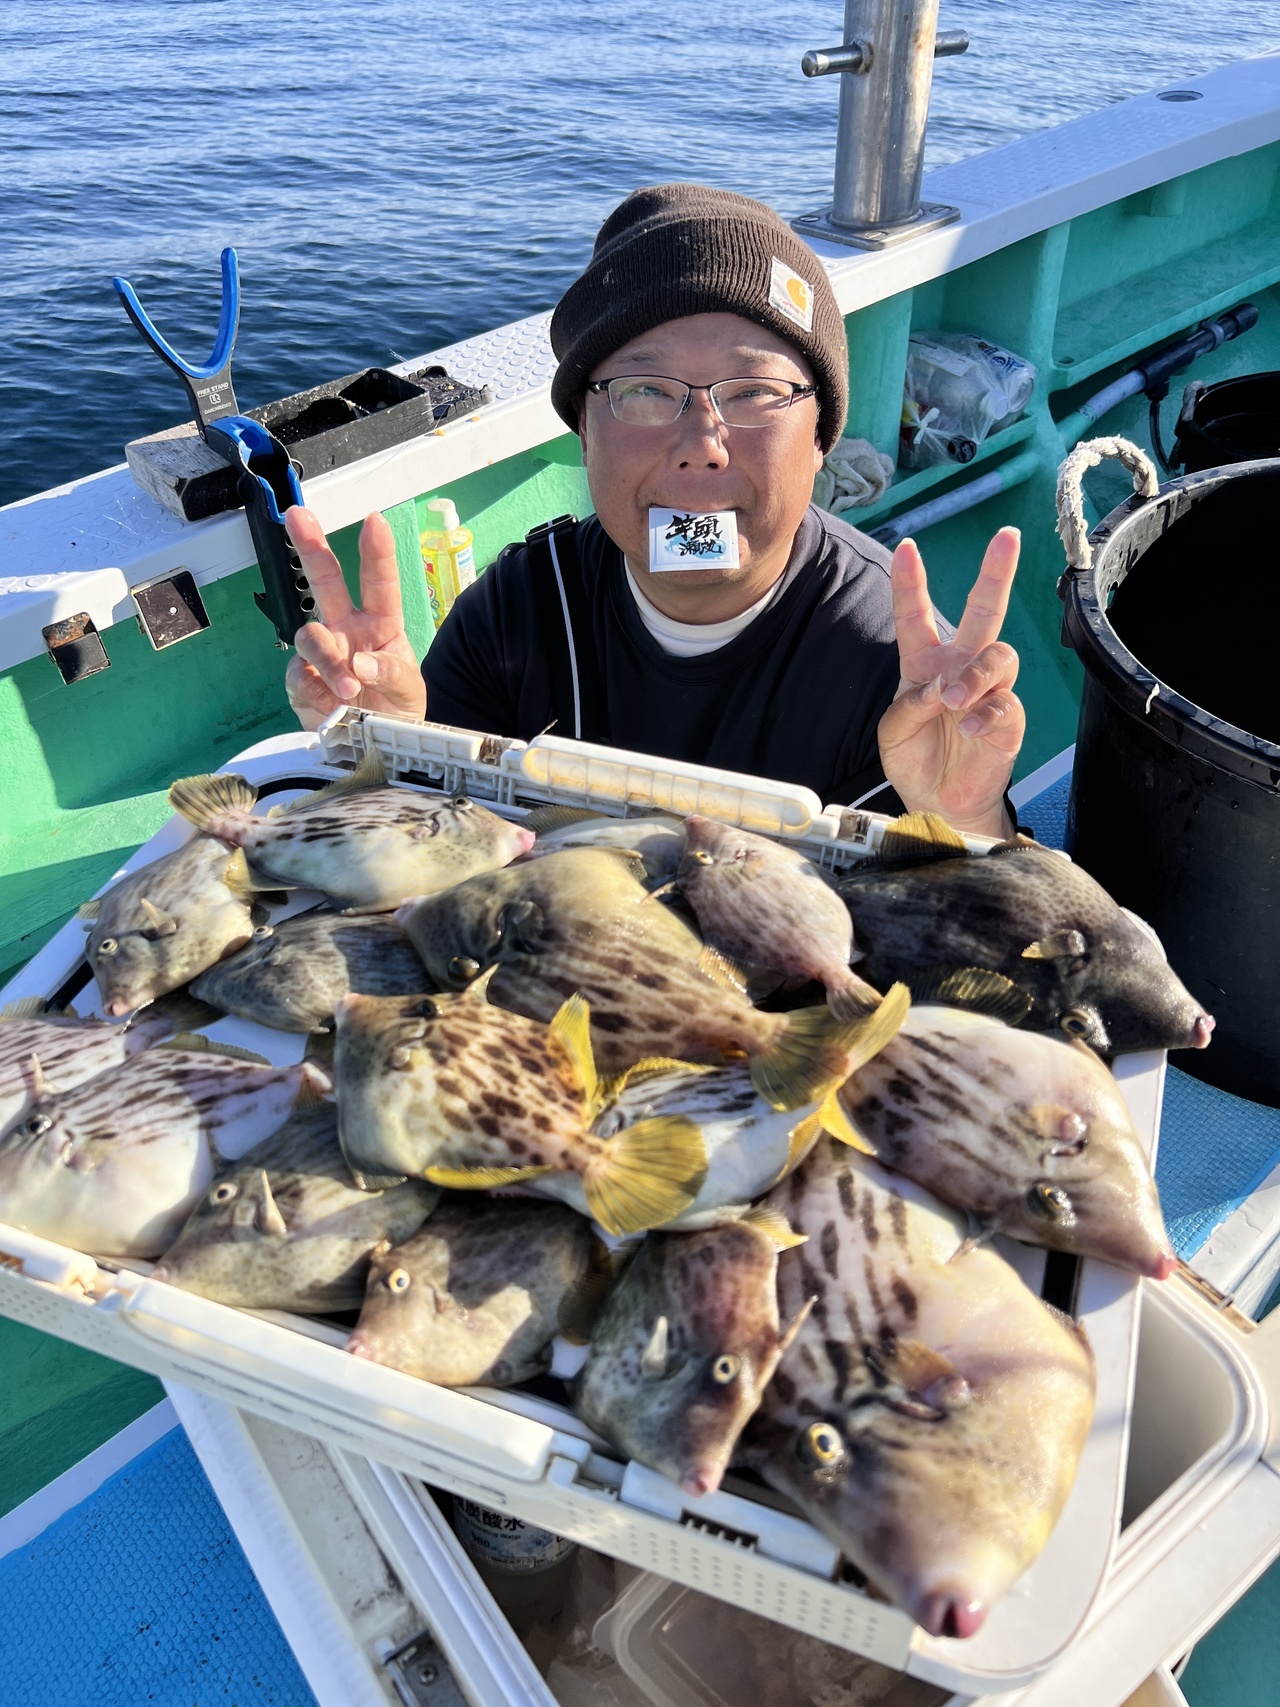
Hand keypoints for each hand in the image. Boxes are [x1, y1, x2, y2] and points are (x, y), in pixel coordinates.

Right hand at [283, 507, 426, 730]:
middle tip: (298, 516)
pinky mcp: (301, 683)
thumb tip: (360, 664)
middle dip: (311, 547)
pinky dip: (316, 692)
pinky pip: (298, 676)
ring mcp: (322, 654)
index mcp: (380, 624)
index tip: (375, 521)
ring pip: (310, 635)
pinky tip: (332, 707)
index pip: (379, 583)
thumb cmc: (397, 709)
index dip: (376, 552)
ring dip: (328, 659)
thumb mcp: (410, 691)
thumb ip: (392, 674)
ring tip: (349, 689)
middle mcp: (346, 630)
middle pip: (325, 581)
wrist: (378, 749)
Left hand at [877, 526, 1024, 837]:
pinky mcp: (1007, 719)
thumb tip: (939, 688)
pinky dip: (985, 714)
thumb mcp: (892, 733)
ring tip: (954, 701)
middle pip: (983, 610)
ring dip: (976, 675)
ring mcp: (988, 690)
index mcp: (925, 663)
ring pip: (999, 655)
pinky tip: (968, 727)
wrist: (937, 802)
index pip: (916, 616)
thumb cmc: (914, 760)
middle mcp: (960, 667)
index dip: (910, 582)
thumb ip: (907, 707)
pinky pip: (1006, 703)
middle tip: (1007, 538)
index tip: (907, 548)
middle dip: (995, 572)